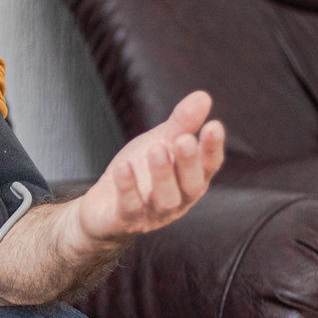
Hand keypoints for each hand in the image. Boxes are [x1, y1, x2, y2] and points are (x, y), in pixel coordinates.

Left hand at [70, 90, 225, 248]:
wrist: (103, 207)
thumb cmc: (139, 173)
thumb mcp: (160, 142)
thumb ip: (182, 123)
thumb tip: (203, 96)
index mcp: (190, 180)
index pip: (209, 166)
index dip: (212, 148)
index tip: (214, 125)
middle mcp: (178, 200)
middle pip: (191, 185)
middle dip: (188, 163)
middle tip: (184, 140)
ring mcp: (152, 214)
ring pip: (165, 200)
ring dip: (162, 175)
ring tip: (156, 150)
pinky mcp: (125, 221)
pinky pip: (129, 207)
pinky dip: (127, 188)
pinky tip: (124, 168)